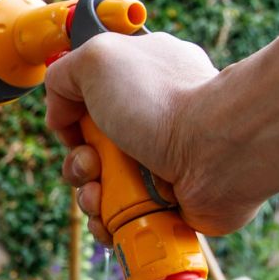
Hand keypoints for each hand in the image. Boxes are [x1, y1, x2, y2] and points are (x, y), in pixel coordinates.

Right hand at [43, 31, 260, 242]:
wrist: (217, 152)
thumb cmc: (164, 102)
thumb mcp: (98, 59)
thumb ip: (63, 73)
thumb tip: (61, 113)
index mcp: (140, 80)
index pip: (89, 99)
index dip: (72, 115)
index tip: (74, 122)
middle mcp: (151, 122)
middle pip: (89, 150)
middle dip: (78, 162)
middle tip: (92, 162)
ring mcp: (158, 164)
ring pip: (100, 187)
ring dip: (88, 195)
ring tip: (102, 191)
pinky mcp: (166, 202)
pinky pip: (120, 218)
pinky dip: (107, 221)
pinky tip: (112, 214)